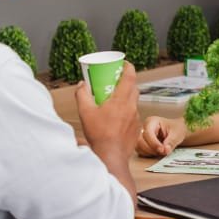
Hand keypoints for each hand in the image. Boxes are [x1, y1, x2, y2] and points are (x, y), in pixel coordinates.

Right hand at [76, 64, 139, 178]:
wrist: (111, 156)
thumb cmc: (99, 134)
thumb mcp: (85, 112)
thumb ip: (82, 95)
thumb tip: (81, 85)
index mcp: (121, 100)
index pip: (130, 76)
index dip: (128, 67)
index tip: (124, 63)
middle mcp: (132, 107)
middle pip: (133, 87)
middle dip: (125, 81)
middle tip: (114, 81)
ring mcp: (136, 118)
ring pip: (133, 102)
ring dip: (125, 98)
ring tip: (112, 101)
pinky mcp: (136, 128)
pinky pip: (133, 115)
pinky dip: (126, 112)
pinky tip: (115, 119)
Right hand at [137, 115, 186, 156]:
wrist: (177, 131)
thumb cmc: (177, 129)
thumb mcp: (177, 134)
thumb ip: (171, 142)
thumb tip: (165, 150)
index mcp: (151, 121)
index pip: (148, 133)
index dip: (154, 143)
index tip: (162, 150)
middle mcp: (144, 128)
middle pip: (140, 141)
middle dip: (151, 149)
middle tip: (163, 152)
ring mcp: (142, 136)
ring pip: (139, 147)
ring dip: (150, 152)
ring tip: (161, 152)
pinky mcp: (142, 144)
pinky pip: (140, 151)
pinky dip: (148, 154)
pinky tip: (157, 152)